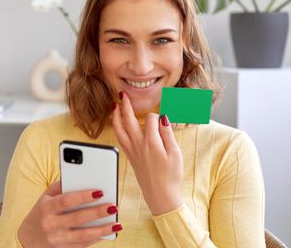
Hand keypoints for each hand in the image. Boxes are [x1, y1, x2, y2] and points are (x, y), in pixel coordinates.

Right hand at [17, 181, 121, 247]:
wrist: (28, 238)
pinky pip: (83, 245)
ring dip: (102, 230)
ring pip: (83, 235)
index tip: (99, 191)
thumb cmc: (41, 212)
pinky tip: (107, 233)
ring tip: (116, 224)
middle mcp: (50, 224)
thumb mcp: (46, 196)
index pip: (66, 200)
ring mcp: (57, 239)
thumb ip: (61, 186)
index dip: (83, 196)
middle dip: (97, 212)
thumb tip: (82, 177)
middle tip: (113, 207)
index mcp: (46, 208)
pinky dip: (96, 239)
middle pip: (78, 218)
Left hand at [112, 92, 183, 215]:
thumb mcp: (175, 154)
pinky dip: (116, 127)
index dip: (157, 115)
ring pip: (119, 129)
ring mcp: (132, 150)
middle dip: (126, 105)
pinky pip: (119, 138)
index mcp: (151, 142)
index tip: (162, 117)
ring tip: (115, 105)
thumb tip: (163, 117)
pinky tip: (116, 122)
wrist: (159, 194)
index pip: (150, 119)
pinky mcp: (129, 155)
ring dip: (116, 115)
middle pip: (129, 119)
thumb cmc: (170, 175)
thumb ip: (167, 134)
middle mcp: (138, 144)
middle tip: (123, 94)